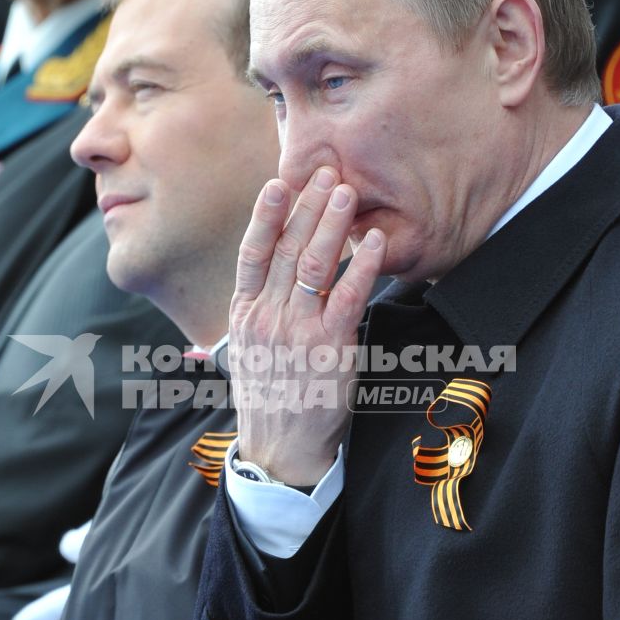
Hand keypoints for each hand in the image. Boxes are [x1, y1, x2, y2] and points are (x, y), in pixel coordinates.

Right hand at [231, 168, 384, 485]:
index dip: (266, 215)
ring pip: (314, 265)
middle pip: (287, 249)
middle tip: (325, 171)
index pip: (253, 253)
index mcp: (245, 314)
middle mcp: (268, 317)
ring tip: (345, 192)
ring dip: (332, 224)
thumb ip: (256, 313)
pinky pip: (348, 297)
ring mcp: (298, 331)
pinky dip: (363, 266)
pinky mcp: (330, 348)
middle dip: (307, 206)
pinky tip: (374, 242)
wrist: (279, 448)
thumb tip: (265, 281)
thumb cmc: (269, 398)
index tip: (279, 183)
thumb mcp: (246, 352)